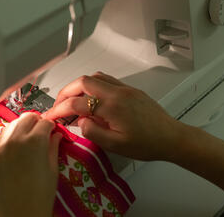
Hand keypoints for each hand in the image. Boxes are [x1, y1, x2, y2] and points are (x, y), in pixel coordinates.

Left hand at [0, 113, 62, 216]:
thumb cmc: (41, 196)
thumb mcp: (52, 170)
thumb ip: (53, 147)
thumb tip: (55, 135)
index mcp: (34, 141)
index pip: (45, 122)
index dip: (52, 125)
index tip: (54, 130)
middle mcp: (15, 140)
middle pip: (27, 117)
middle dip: (37, 122)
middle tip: (42, 132)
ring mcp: (0, 148)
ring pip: (11, 124)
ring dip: (22, 126)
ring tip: (28, 138)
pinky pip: (0, 139)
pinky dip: (10, 138)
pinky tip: (16, 148)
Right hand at [44, 72, 184, 160]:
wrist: (171, 138)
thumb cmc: (148, 144)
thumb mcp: (116, 145)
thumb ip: (93, 132)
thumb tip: (80, 121)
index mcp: (112, 106)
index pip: (77, 103)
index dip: (59, 109)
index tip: (51, 115)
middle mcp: (117, 92)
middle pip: (83, 82)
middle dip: (66, 91)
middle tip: (58, 104)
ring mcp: (124, 89)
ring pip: (95, 77)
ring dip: (79, 86)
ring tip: (72, 100)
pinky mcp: (130, 90)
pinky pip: (106, 80)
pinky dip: (93, 85)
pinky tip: (91, 98)